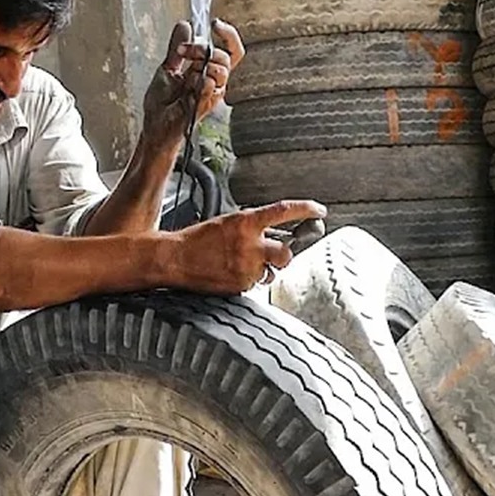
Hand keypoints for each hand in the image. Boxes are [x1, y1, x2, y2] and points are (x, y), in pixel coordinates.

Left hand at [143, 18, 244, 141]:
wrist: (154, 124)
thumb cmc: (162, 102)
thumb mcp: (168, 66)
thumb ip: (177, 47)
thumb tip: (185, 24)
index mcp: (208, 70)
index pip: (230, 50)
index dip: (228, 35)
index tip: (214, 24)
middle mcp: (213, 81)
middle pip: (225, 57)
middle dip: (203, 48)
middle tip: (183, 51)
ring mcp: (211, 94)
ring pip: (221, 70)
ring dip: (202, 63)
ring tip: (185, 71)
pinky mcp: (204, 105)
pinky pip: (211, 86)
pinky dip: (200, 80)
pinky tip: (188, 84)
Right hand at [172, 200, 325, 294]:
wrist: (175, 258)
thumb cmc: (199, 240)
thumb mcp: (227, 223)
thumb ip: (252, 227)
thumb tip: (273, 233)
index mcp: (245, 223)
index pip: (284, 211)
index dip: (306, 210)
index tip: (319, 211)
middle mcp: (249, 245)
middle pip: (286, 252)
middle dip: (285, 254)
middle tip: (278, 254)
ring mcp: (246, 267)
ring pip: (271, 272)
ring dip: (264, 269)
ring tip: (245, 264)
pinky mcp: (241, 285)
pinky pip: (255, 283)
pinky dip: (250, 279)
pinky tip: (233, 273)